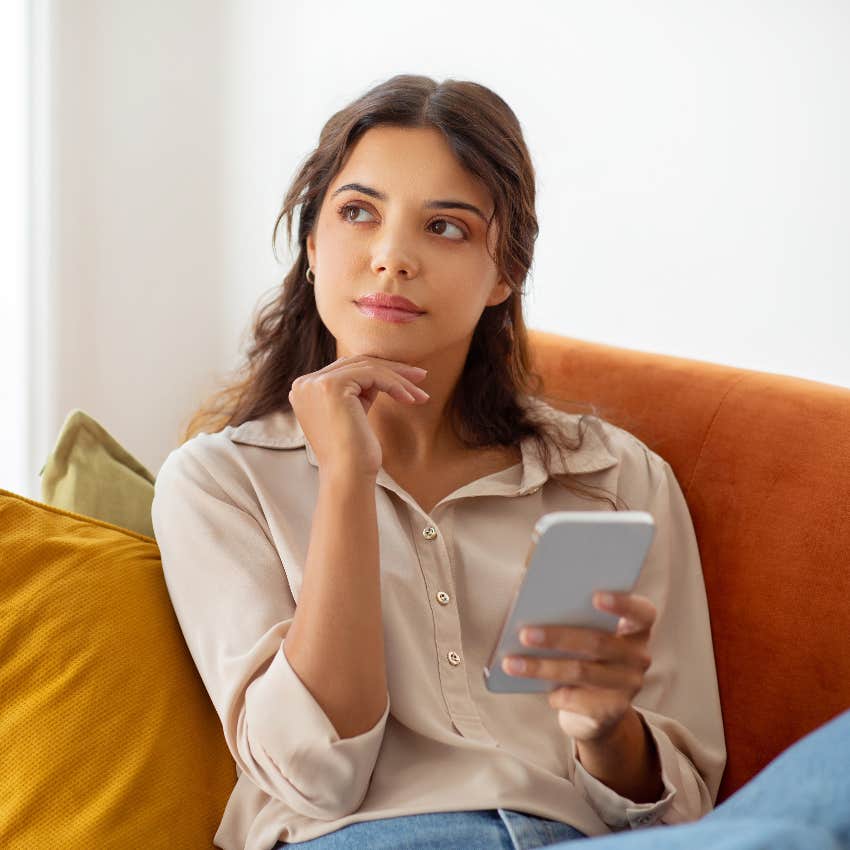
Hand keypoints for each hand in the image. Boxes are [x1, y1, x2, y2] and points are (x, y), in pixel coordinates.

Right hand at [288, 355, 429, 479]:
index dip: (379, 371)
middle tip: (421, 377)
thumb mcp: (354, 412)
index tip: (407, 379)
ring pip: (367, 368)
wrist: (347, 475)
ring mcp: (315, 383)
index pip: (347, 369)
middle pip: (356, 364)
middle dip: (392, 370)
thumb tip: (385, 370)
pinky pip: (372, 375)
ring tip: (421, 393)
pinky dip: (395, 385)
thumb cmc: (355, 452)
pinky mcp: (331, 386)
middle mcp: (305, 384)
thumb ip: (360, 389)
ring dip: (399, 379)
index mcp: (305, 389)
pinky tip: (411, 399)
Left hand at [501, 591, 656, 742]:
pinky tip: (533, 687)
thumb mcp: (583, 632)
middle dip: (557, 637)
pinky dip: (553, 693)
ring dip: (542, 667)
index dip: (622, 603)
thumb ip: (571, 613)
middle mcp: (639, 655)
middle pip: (598, 642)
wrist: (594, 710)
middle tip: (524, 634)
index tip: (594, 595)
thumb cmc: (582, 654)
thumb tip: (533, 599)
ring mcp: (629, 685)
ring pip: (581, 671)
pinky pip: (578, 700)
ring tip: (512, 663)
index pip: (641, 612)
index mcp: (636, 627)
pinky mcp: (613, 711)